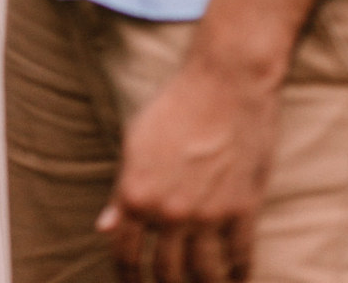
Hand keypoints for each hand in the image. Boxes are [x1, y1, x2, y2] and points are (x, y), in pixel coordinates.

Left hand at [96, 51, 279, 281]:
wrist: (225, 84)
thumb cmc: (175, 106)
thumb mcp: (135, 143)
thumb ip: (121, 192)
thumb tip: (105, 227)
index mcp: (136, 195)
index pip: (125, 254)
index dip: (126, 278)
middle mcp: (169, 212)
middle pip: (166, 273)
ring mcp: (207, 215)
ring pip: (204, 275)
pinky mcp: (242, 210)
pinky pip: (240, 258)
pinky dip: (239, 274)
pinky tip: (237, 278)